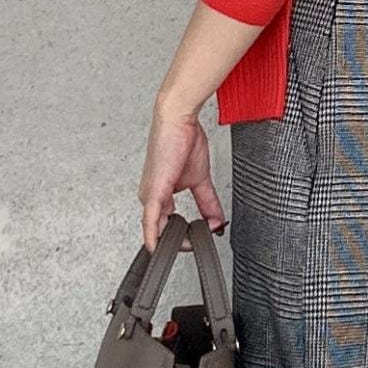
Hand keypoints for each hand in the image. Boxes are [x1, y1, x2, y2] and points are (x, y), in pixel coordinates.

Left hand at [139, 97, 226, 253]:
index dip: (182, 237)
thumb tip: (218, 220)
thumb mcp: (201, 179)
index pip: (166, 225)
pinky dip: (154, 236)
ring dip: (171, 242)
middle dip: (179, 243)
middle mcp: (150, 196)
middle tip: (197, 245)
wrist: (178, 120)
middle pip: (160, 231)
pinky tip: (157, 247)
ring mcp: (149, 195)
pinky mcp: (153, 191)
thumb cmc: (182, 140)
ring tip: (190, 245)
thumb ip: (208, 203)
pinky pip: (150, 220)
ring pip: (154, 230)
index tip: (199, 240)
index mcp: (160, 194)